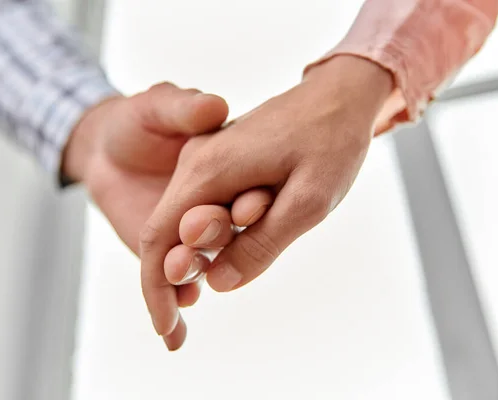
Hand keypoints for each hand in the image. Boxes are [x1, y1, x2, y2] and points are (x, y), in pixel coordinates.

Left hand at [61, 83, 271, 339]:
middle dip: (208, 249)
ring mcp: (190, 234)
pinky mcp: (166, 251)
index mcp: (217, 174)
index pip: (239, 197)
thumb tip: (214, 107)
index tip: (248, 209)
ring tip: (175, 300)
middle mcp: (208, 208)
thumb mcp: (159, 104)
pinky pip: (174, 280)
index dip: (246, 207)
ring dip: (189, 279)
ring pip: (199, 262)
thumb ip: (184, 107)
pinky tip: (172, 328)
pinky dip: (174, 300)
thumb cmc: (136, 119)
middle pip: (218, 236)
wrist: (105, 143)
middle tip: (184, 269)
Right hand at [140, 56, 393, 347]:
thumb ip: (261, 245)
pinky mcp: (222, 161)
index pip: (158, 239)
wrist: (341, 95)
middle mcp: (197, 163)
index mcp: (207, 170)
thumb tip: (219, 284)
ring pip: (187, 220)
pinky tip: (231, 253)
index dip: (156, 290)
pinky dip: (212, 238)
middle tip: (181, 333)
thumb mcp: (308, 200)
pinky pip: (205, 206)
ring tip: (211, 292)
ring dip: (198, 259)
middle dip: (172, 281)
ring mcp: (208, 159)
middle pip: (166, 232)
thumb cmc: (331, 142)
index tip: (166, 332)